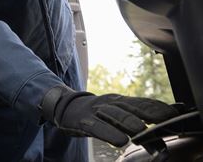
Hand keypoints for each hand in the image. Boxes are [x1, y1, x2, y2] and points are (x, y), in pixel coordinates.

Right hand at [40, 85, 178, 146]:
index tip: (175, 113)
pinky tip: (119, 140)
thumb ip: (137, 126)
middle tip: (165, 119)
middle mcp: (109, 103)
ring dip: (129, 122)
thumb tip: (160, 141)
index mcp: (120, 100)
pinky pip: (97, 127)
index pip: (142, 102)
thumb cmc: (96, 114)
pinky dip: (109, 133)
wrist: (66, 107)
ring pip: (114, 115)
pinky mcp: (83, 121)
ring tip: (141, 130)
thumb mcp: (116, 117)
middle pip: (131, 106)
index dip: (158, 106)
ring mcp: (96, 110)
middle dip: (149, 112)